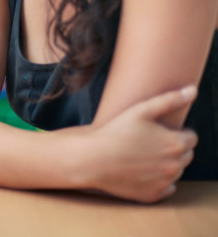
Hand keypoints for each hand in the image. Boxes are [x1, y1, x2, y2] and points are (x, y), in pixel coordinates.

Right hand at [86, 86, 197, 202]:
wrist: (92, 159)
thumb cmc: (115, 131)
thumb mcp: (141, 110)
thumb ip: (170, 99)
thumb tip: (193, 90)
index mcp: (176, 143)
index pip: (191, 138)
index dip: (175, 132)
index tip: (158, 130)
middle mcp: (175, 165)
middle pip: (186, 155)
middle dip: (173, 148)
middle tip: (148, 142)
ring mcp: (165, 182)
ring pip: (176, 171)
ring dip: (167, 164)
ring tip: (143, 155)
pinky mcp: (154, 196)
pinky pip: (167, 188)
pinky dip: (159, 180)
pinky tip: (142, 171)